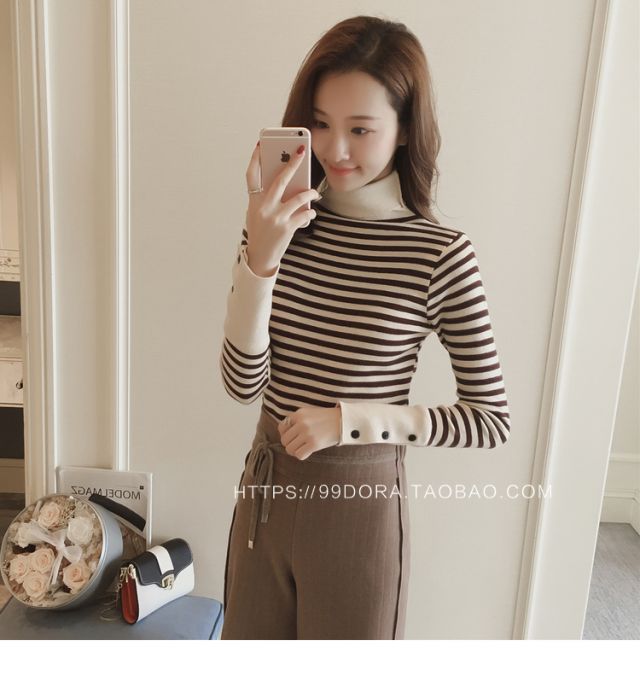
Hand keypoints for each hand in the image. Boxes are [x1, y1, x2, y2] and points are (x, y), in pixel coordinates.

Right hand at [244, 142, 320, 275]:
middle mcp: (264, 208)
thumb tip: (286, 182)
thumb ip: (267, 198)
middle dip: (292, 164)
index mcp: (254, 202)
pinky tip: (311, 214)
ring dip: (309, 193)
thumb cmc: (260, 232)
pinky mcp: (287, 228)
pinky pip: (304, 215)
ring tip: (314, 193)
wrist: (260, 257)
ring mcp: (276, 218)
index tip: (261, 144)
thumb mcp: (257, 213)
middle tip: (300, 151)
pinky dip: (310, 213)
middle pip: (280, 180)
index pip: (251, 175)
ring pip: (299, 198)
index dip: (255, 159)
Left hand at [277, 406, 340, 460]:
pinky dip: (302, 455)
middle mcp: (301, 423)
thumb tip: (284, 434)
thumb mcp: (308, 413)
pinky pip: (299, 455)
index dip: (285, 434)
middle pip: (284, 440)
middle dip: (290, 444)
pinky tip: (308, 451)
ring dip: (295, 451)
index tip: (293, 436)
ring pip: (290, 449)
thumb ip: (296, 420)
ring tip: (302, 448)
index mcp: (298, 414)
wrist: (343, 421)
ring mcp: (307, 434)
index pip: (281, 428)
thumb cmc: (325, 418)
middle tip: (298, 444)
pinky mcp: (314, 444)